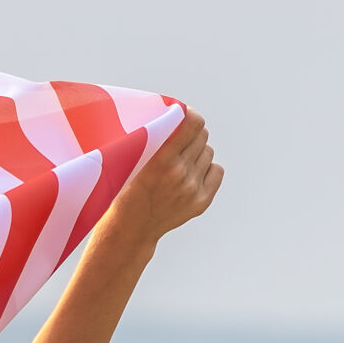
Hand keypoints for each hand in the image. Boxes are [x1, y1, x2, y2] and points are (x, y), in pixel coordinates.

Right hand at [102, 109, 222, 246]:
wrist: (131, 228)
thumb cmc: (127, 189)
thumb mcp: (134, 161)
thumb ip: (157, 140)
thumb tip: (180, 114)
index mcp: (161, 160)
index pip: (193, 123)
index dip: (190, 115)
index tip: (184, 114)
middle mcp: (180, 174)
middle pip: (202, 136)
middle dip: (192, 135)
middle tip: (179, 141)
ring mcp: (193, 189)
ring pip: (208, 152)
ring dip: (197, 153)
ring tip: (181, 162)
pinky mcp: (202, 201)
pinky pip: (216, 170)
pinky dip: (207, 168)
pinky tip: (192, 174)